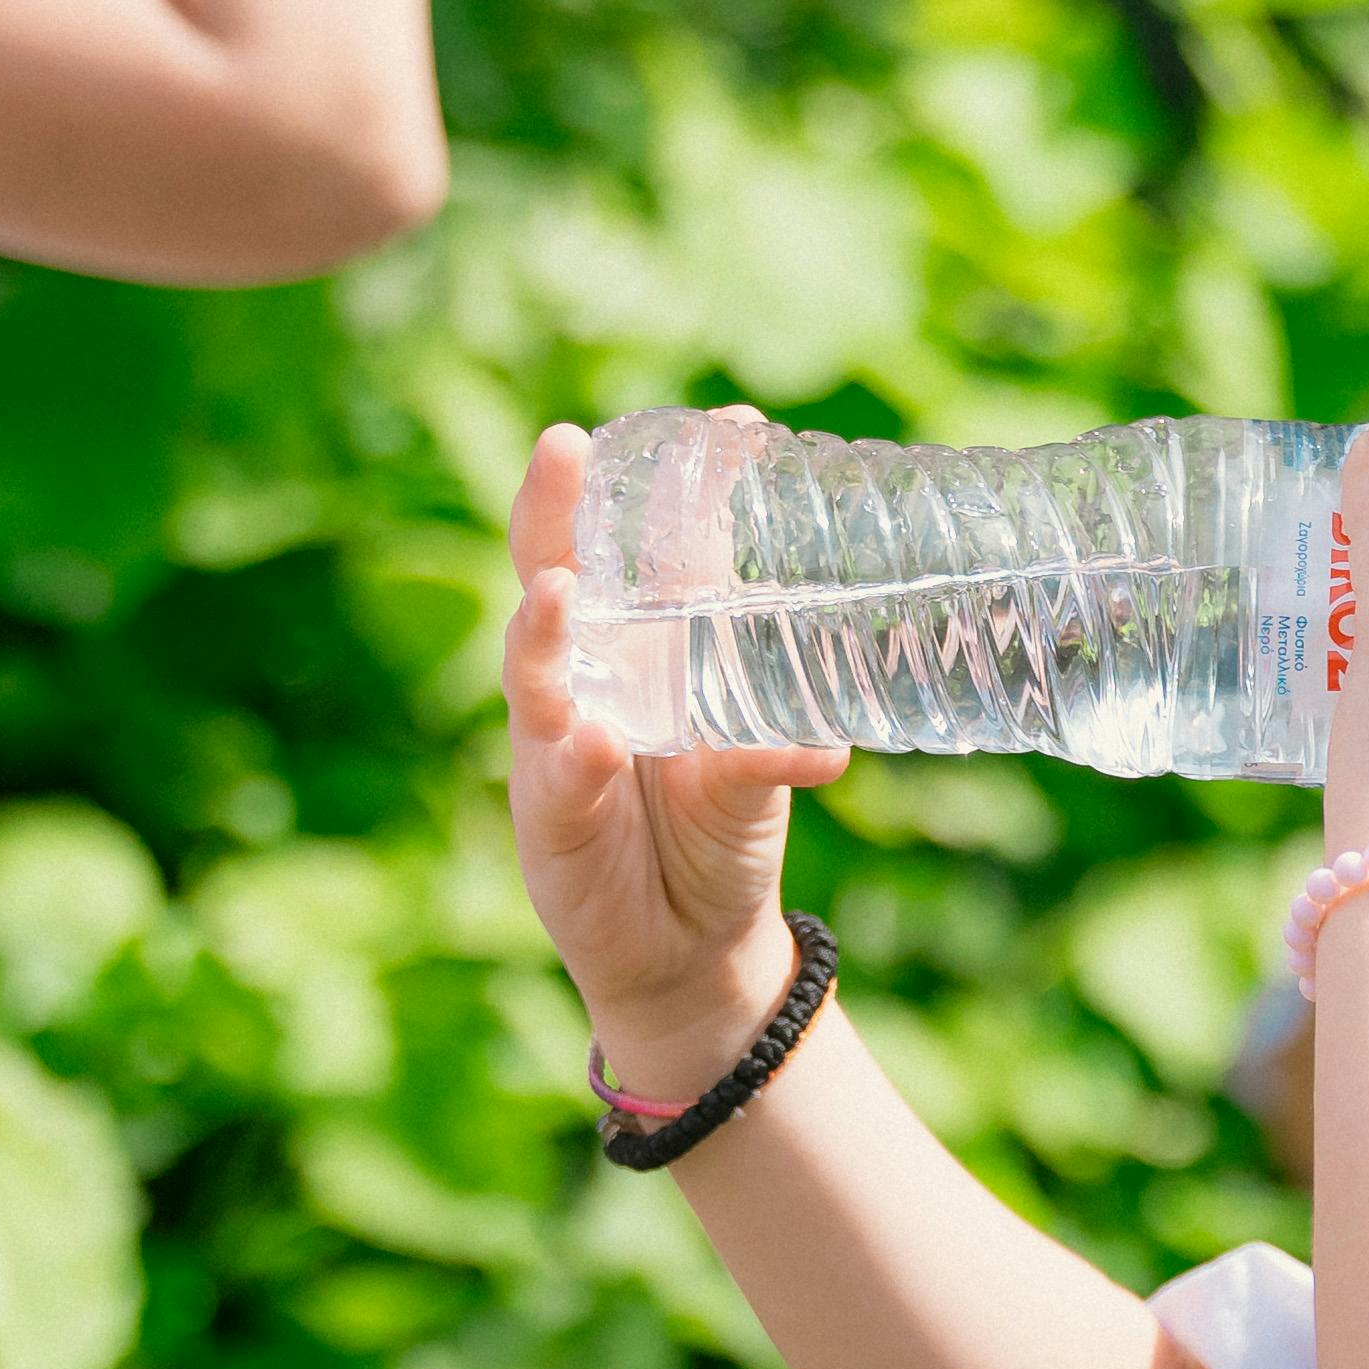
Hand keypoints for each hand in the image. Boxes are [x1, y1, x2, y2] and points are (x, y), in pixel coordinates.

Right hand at [504, 421, 839, 1095]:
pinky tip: (597, 743)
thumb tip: (830, 746)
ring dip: (544, 626)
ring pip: (538, 669)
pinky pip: (560, 778)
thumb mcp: (754, 776)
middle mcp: (596, 675)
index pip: (656, 545)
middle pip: (559, 571)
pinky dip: (579, 760)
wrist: (687, 944)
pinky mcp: (548, 812)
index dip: (682, 485)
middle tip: (565, 446)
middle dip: (556, 510)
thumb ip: (778, 744)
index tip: (737, 424)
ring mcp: (561, 738)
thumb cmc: (718, 832)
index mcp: (652, 644)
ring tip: (559, 587)